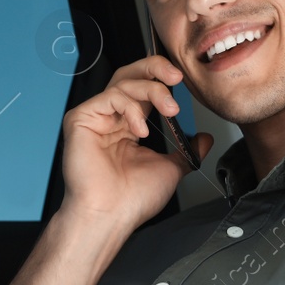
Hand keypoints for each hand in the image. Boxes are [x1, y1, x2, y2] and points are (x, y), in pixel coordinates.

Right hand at [60, 56, 215, 231]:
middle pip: (129, 74)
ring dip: (153, 91)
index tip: (184, 82)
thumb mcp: (171, 168)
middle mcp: (110, 118)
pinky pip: (110, 97)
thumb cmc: (132, 199)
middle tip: (177, 76)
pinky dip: (131, 108)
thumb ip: (187, 151)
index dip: (162, 80)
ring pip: (123, 82)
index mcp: (128, 126)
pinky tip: (141, 130)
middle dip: (156, 69)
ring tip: (170, 111)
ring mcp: (95, 117)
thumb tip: (204, 139)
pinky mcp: (80, 119)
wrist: (111, 216)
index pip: (143, 88)